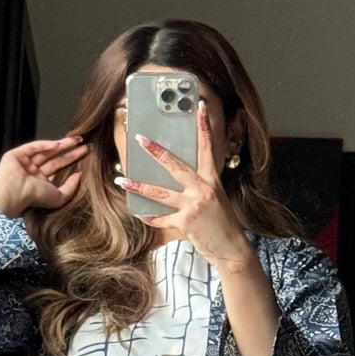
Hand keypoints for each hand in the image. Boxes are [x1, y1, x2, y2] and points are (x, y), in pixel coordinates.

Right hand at [0, 136, 83, 217]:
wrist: (14, 193)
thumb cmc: (33, 198)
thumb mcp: (59, 197)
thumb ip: (71, 187)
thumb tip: (79, 175)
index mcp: (41, 183)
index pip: (59, 169)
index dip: (73, 162)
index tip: (86, 155)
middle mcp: (33, 173)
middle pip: (55, 159)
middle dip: (71, 151)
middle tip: (86, 145)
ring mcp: (24, 163)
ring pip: (46, 151)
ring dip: (62, 145)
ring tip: (77, 140)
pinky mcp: (16, 155)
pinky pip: (33, 147)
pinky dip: (45, 145)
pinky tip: (58, 144)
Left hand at [120, 101, 253, 270]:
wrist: (231, 249)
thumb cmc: (222, 223)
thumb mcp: (215, 198)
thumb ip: (199, 186)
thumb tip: (176, 177)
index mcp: (212, 179)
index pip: (207, 147)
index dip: (203, 126)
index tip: (198, 106)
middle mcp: (203, 189)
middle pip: (175, 165)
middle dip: (156, 151)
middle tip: (140, 138)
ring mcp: (194, 205)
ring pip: (161, 192)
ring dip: (139, 186)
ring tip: (123, 180)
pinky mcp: (186, 223)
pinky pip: (162, 219)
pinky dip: (151, 218)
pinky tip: (141, 215)